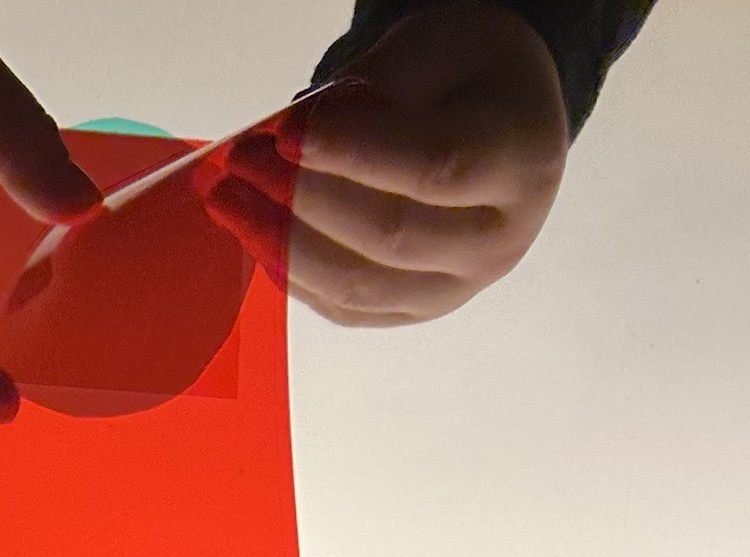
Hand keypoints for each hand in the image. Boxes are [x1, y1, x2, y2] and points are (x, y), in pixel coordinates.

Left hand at [209, 0, 568, 328]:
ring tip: (228, 198)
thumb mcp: (433, 52)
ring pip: (358, 286)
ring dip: (279, 244)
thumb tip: (285, 143)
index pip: (435, 168)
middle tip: (241, 159)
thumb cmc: (466, 78)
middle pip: (390, 237)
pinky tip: (254, 234)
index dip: (355, 152)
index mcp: (521, 160)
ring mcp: (457, 288)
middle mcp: (498, 240)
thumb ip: (369, 94)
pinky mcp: (414, 311)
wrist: (502, 122)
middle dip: (301, 199)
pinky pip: (345, 308)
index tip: (286, 132)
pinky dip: (292, 273)